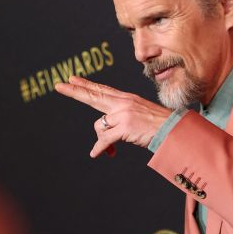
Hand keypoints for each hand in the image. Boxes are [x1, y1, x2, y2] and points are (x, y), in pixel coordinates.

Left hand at [54, 76, 169, 157]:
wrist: (173, 130)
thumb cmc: (159, 126)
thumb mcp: (139, 115)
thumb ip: (122, 117)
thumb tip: (106, 133)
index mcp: (127, 98)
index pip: (102, 90)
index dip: (86, 85)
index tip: (73, 79)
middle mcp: (123, 103)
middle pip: (93, 95)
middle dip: (75, 91)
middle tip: (59, 85)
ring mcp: (123, 114)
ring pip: (99, 126)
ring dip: (101, 140)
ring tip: (108, 149)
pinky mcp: (124, 127)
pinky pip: (104, 139)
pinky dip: (100, 148)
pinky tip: (98, 154)